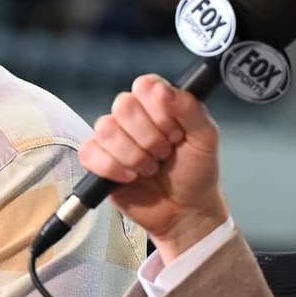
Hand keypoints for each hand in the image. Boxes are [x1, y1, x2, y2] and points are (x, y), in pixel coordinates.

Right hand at [78, 74, 229, 262]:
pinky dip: (113, 167)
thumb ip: (190, 109)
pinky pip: (90, 153)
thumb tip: (162, 90)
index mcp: (157, 103)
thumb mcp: (205, 138)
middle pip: (123, 105)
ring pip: (106, 129)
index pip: (144, 85)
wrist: (186, 210)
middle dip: (148, 136)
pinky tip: (131, 176)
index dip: (159, 109)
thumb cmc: (196, 172)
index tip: (176, 131)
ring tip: (150, 167)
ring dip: (133, 155)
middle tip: (164, 153)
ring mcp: (113, 138)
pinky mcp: (98, 162)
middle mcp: (132, 116)